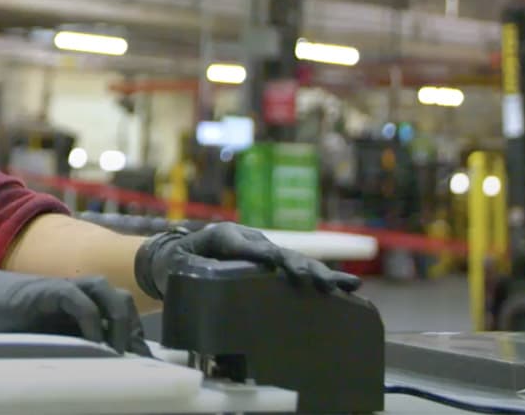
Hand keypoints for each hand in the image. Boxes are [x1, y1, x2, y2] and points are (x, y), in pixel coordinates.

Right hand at [0, 248, 148, 354]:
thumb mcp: (25, 344)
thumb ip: (54, 350)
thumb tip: (82, 383)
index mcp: (64, 310)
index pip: (110, 314)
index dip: (130, 339)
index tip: (145, 367)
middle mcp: (64, 296)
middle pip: (116, 299)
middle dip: (133, 331)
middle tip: (139, 363)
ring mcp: (52, 290)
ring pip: (105, 292)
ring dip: (120, 321)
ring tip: (122, 352)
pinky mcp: (39, 291)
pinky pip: (76, 298)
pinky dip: (92, 319)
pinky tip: (95, 342)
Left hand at [134, 223, 361, 299]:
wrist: (176, 255)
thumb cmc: (175, 262)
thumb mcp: (177, 264)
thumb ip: (191, 269)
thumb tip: (208, 284)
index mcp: (225, 237)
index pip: (247, 246)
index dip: (262, 255)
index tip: (277, 265)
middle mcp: (250, 241)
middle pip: (280, 253)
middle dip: (299, 267)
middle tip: (313, 282)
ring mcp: (263, 251)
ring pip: (296, 261)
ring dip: (320, 274)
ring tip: (346, 285)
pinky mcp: (272, 265)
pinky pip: (299, 270)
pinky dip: (324, 278)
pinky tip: (349, 288)